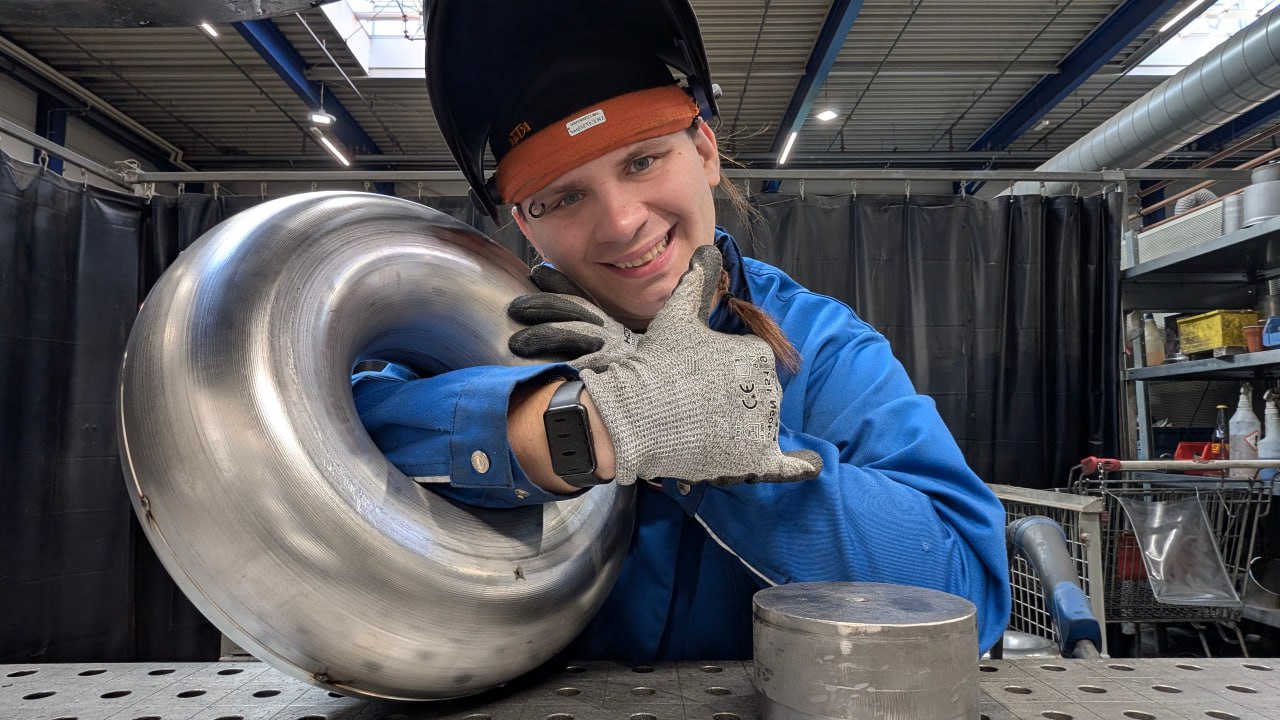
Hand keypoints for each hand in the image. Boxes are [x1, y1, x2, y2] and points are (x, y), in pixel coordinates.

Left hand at [507, 265, 640, 369]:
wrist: (656, 386)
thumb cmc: (620, 365)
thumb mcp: (604, 340)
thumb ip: (578, 326)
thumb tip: (544, 309)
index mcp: (603, 321)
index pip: (579, 296)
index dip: (558, 283)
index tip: (536, 272)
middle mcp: (608, 330)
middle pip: (574, 310)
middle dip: (542, 306)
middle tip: (514, 307)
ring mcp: (610, 350)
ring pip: (574, 334)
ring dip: (544, 335)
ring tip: (516, 343)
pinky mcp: (611, 372)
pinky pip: (585, 367)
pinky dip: (566, 367)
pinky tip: (544, 369)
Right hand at [579, 245, 822, 486]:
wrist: (636, 414)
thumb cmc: (657, 364)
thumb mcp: (678, 315)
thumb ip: (698, 282)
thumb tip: (709, 249)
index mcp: (757, 355)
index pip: (752, 364)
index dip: (724, 370)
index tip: (697, 374)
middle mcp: (768, 389)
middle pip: (757, 396)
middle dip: (732, 398)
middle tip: (693, 401)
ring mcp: (763, 426)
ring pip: (760, 426)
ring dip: (744, 428)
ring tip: (705, 428)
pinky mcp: (754, 458)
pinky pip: (786, 465)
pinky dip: (801, 466)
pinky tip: (812, 465)